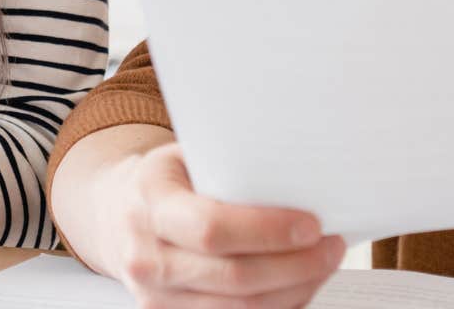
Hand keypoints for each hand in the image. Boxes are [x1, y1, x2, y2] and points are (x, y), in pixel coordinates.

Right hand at [95, 144, 343, 307]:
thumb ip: (231, 167)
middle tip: (332, 246)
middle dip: (295, 266)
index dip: (268, 231)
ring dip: (293, 291)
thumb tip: (302, 178)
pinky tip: (296, 286)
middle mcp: (144, 256)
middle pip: (233, 277)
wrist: (121, 216)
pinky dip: (277, 307)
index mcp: (150, 202)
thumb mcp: (188, 158)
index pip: (212, 228)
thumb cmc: (169, 182)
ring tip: (322, 265)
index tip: (312, 225)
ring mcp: (154, 298)